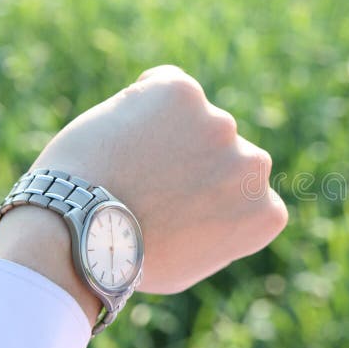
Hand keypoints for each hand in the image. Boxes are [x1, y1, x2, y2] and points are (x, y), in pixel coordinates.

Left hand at [26, 65, 287, 294]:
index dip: (210, 203)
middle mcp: (255, 164)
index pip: (249, 197)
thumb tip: (216, 205)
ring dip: (170, 134)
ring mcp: (221, 124)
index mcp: (266, 212)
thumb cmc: (131, 259)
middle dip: (197, 164)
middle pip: (228, 155)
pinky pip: (166, 86)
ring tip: (126, 164)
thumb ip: (220, 227)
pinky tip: (120, 133)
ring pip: (198, 121)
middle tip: (150, 184)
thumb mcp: (194, 261)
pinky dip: (145, 102)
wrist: (82, 230)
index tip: (178, 214)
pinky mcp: (183, 92)